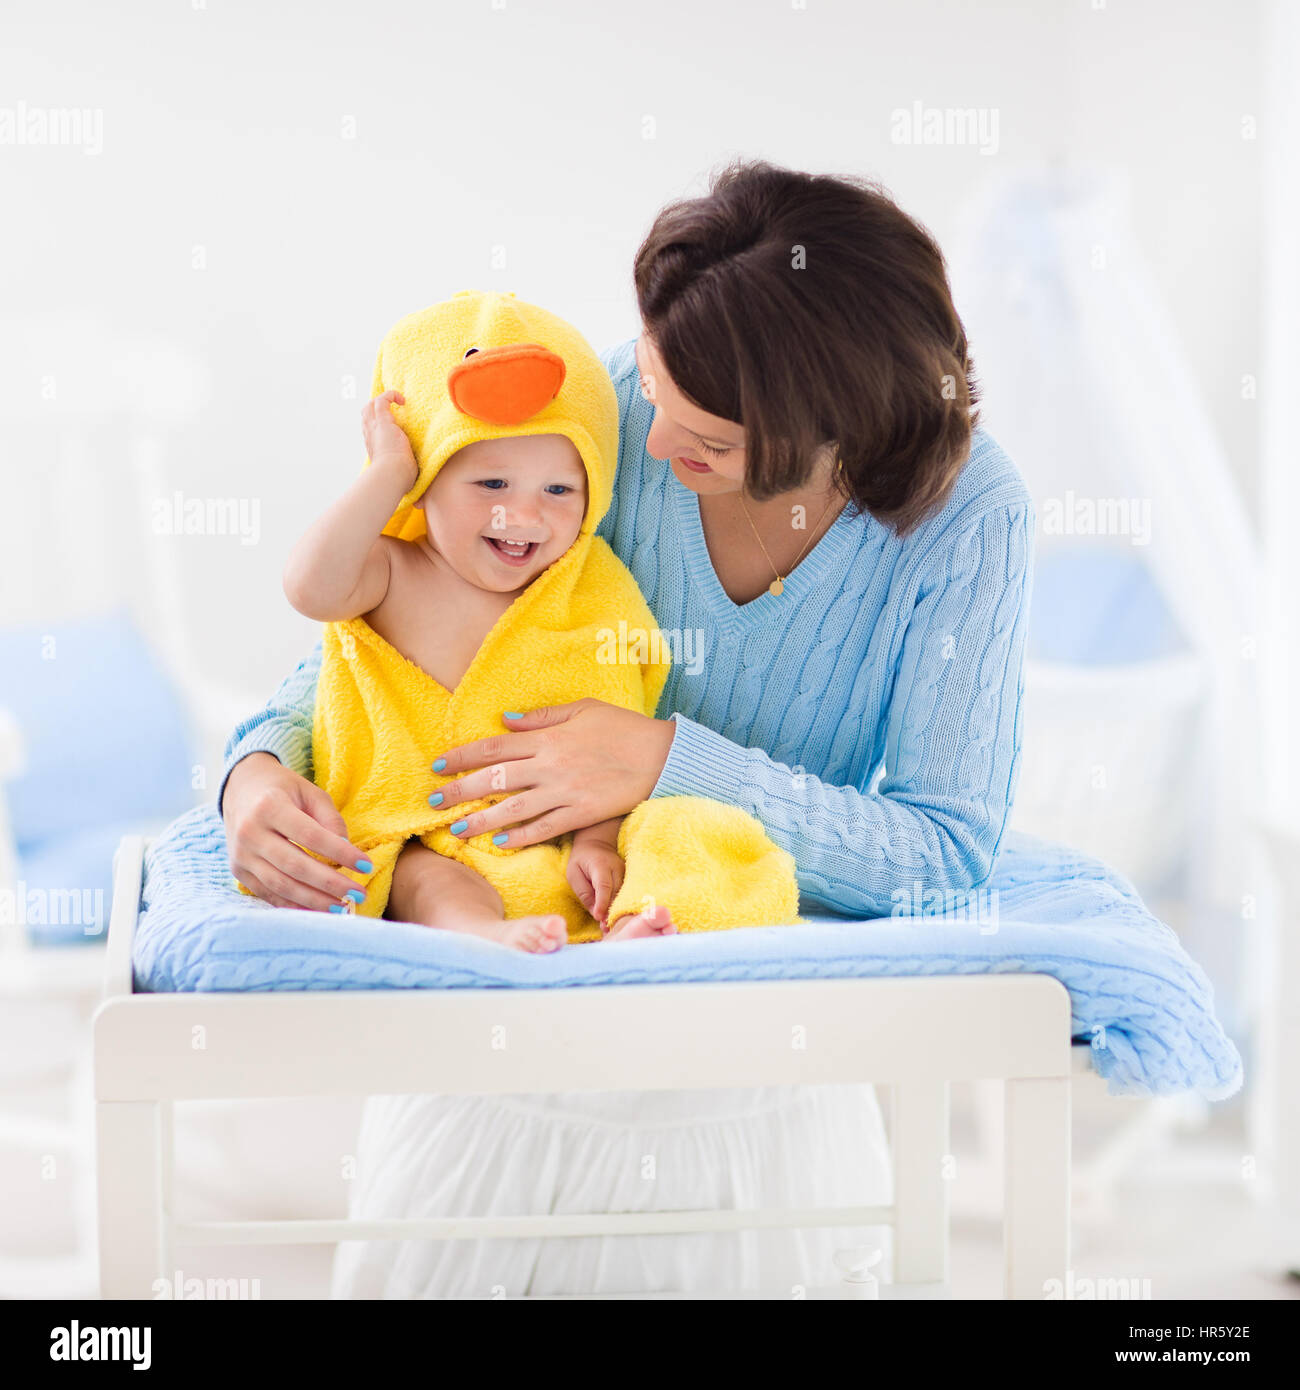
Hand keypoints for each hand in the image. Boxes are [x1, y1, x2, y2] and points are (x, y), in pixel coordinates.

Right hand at [223, 753, 370, 910]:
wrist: (240, 790)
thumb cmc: (282, 790)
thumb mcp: (310, 792)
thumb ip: (330, 819)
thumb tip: (347, 850)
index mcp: (269, 807)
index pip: (310, 836)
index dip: (340, 853)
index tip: (366, 865)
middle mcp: (250, 833)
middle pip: (295, 865)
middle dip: (330, 883)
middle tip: (359, 894)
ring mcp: (241, 855)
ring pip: (281, 885)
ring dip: (314, 900)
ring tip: (342, 907)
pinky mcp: (239, 871)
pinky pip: (268, 894)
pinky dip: (294, 905)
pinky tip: (317, 909)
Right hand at [362, 389, 418, 490]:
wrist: (392, 476)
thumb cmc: (397, 481)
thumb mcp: (400, 476)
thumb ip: (405, 479)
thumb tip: (417, 501)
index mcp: (374, 448)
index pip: (370, 430)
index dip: (378, 423)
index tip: (392, 425)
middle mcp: (370, 436)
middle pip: (365, 414)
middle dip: (376, 407)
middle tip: (391, 407)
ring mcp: (375, 428)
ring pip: (370, 405)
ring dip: (383, 399)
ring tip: (398, 402)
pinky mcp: (383, 422)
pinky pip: (382, 400)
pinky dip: (391, 395)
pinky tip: (402, 400)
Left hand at [429, 700, 676, 848]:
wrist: (662, 756)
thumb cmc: (622, 728)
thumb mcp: (582, 709)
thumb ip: (541, 717)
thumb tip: (505, 721)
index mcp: (548, 738)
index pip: (493, 747)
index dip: (462, 756)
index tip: (438, 766)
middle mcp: (550, 766)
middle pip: (494, 779)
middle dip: (459, 791)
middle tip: (432, 802)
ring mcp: (565, 793)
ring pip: (512, 809)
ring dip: (480, 820)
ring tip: (456, 830)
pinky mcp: (581, 814)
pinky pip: (544, 828)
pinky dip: (520, 837)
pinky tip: (499, 842)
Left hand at [566, 839, 623, 928]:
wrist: (596, 843)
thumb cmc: (580, 860)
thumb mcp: (574, 874)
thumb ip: (583, 893)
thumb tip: (595, 912)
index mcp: (601, 864)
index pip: (604, 885)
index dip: (602, 903)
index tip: (599, 918)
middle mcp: (616, 868)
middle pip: (616, 893)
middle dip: (610, 911)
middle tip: (604, 929)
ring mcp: (624, 872)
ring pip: (623, 895)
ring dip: (616, 911)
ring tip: (608, 927)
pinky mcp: (627, 877)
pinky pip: (624, 894)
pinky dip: (619, 906)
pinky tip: (614, 918)